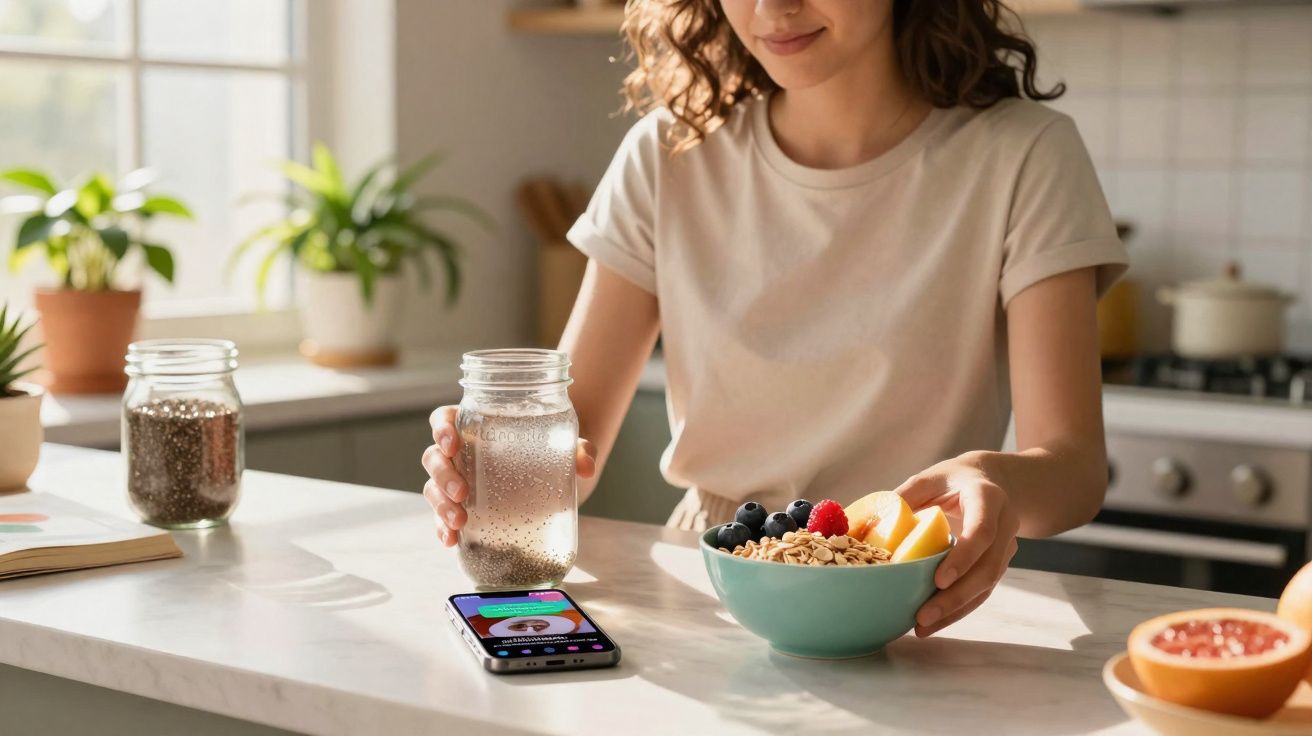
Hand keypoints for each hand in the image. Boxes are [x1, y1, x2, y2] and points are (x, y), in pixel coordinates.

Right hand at [421, 405, 597, 546]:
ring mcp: (460, 483)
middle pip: (434, 457)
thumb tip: (586, 465)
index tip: (452, 443)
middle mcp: (462, 454)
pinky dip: (442, 528)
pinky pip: (443, 518)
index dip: (441, 428)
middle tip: (462, 491)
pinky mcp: (465, 510)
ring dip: (440, 505)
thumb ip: (580, 449)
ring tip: (459, 521)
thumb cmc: (555, 451)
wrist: (561, 480)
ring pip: (433, 488)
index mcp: (477, 426)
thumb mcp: (568, 446)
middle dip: (443, 474)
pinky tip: (450, 540)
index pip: (445, 419)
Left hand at [893, 453, 1019, 636]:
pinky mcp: (998, 564)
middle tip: (923, 617)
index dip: (963, 558)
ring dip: (956, 610)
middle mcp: (1004, 525)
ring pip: (986, 586)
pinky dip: (959, 609)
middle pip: (986, 569)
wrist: (995, 481)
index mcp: (988, 498)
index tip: (939, 580)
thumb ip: (904, 497)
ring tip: (922, 628)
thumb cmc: (955, 479)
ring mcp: (1005, 547)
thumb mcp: (931, 477)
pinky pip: (982, 591)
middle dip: (956, 597)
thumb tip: (863, 524)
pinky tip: (935, 622)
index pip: (981, 532)